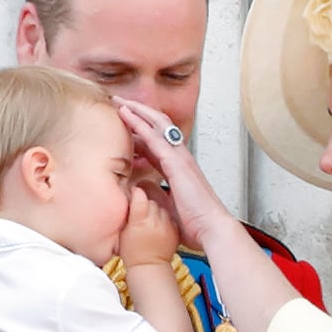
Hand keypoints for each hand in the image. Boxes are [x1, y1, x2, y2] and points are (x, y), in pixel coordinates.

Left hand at [116, 98, 234, 247]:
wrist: (211, 229)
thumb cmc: (196, 224)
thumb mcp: (170, 207)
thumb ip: (157, 196)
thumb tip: (142, 192)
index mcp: (179, 168)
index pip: (158, 143)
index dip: (141, 132)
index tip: (126, 125)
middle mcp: (181, 158)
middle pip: (159, 126)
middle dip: (139, 113)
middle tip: (120, 103)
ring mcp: (180, 158)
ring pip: (157, 124)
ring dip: (137, 111)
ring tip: (120, 101)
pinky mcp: (176, 162)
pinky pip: (154, 136)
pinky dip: (139, 123)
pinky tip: (126, 114)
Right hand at [119, 186, 178, 267]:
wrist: (149, 267)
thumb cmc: (132, 253)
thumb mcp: (123, 232)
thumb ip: (127, 214)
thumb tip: (129, 198)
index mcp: (140, 220)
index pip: (140, 195)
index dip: (136, 192)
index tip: (133, 193)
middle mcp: (155, 221)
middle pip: (152, 200)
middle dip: (146, 202)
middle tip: (140, 210)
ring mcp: (166, 225)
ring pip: (161, 207)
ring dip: (156, 210)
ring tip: (149, 219)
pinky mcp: (174, 230)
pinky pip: (169, 217)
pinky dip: (164, 218)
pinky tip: (158, 225)